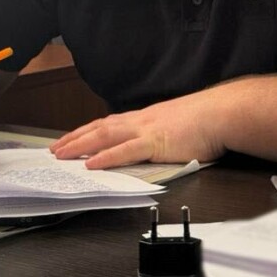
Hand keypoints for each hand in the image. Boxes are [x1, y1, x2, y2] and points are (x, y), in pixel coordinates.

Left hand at [49, 91, 226, 168]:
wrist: (222, 113)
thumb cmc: (206, 120)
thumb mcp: (176, 125)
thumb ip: (161, 135)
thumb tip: (155, 144)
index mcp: (145, 118)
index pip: (108, 123)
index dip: (87, 131)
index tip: (70, 139)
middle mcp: (140, 121)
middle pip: (99, 128)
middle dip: (74, 139)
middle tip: (54, 149)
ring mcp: (146, 131)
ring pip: (105, 136)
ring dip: (80, 146)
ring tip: (62, 155)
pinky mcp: (155, 143)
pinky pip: (125, 151)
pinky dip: (106, 157)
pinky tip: (90, 164)